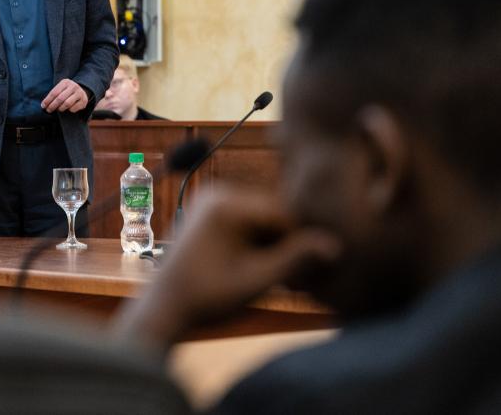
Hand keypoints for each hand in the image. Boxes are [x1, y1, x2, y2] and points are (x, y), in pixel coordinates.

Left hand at [41, 79, 88, 112]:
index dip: (47, 100)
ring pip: (67, 103)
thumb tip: (43, 105)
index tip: (43, 106)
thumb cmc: (67, 91)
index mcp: (65, 82)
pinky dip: (69, 110)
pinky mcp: (84, 101)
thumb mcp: (61, 89)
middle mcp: (73, 86)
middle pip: (60, 98)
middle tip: (48, 110)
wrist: (81, 91)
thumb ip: (53, 95)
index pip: (54, 92)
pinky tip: (68, 109)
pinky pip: (73, 108)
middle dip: (52, 106)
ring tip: (58, 109)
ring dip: (60, 108)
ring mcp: (79, 93)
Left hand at [113, 185, 340, 352]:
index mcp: (227, 204)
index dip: (300, 245)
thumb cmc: (207, 298)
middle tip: (289, 280)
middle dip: (285, 243)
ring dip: (273, 244)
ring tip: (271, 276)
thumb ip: (295, 260)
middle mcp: (218, 192)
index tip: (301, 276)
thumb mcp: (257, 281)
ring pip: (263, 218)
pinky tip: (257, 267)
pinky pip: (247, 220)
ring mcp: (211, 199)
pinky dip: (257, 242)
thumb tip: (335, 245)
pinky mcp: (209, 211)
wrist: (165, 307)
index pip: (286, 215)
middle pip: (275, 213)